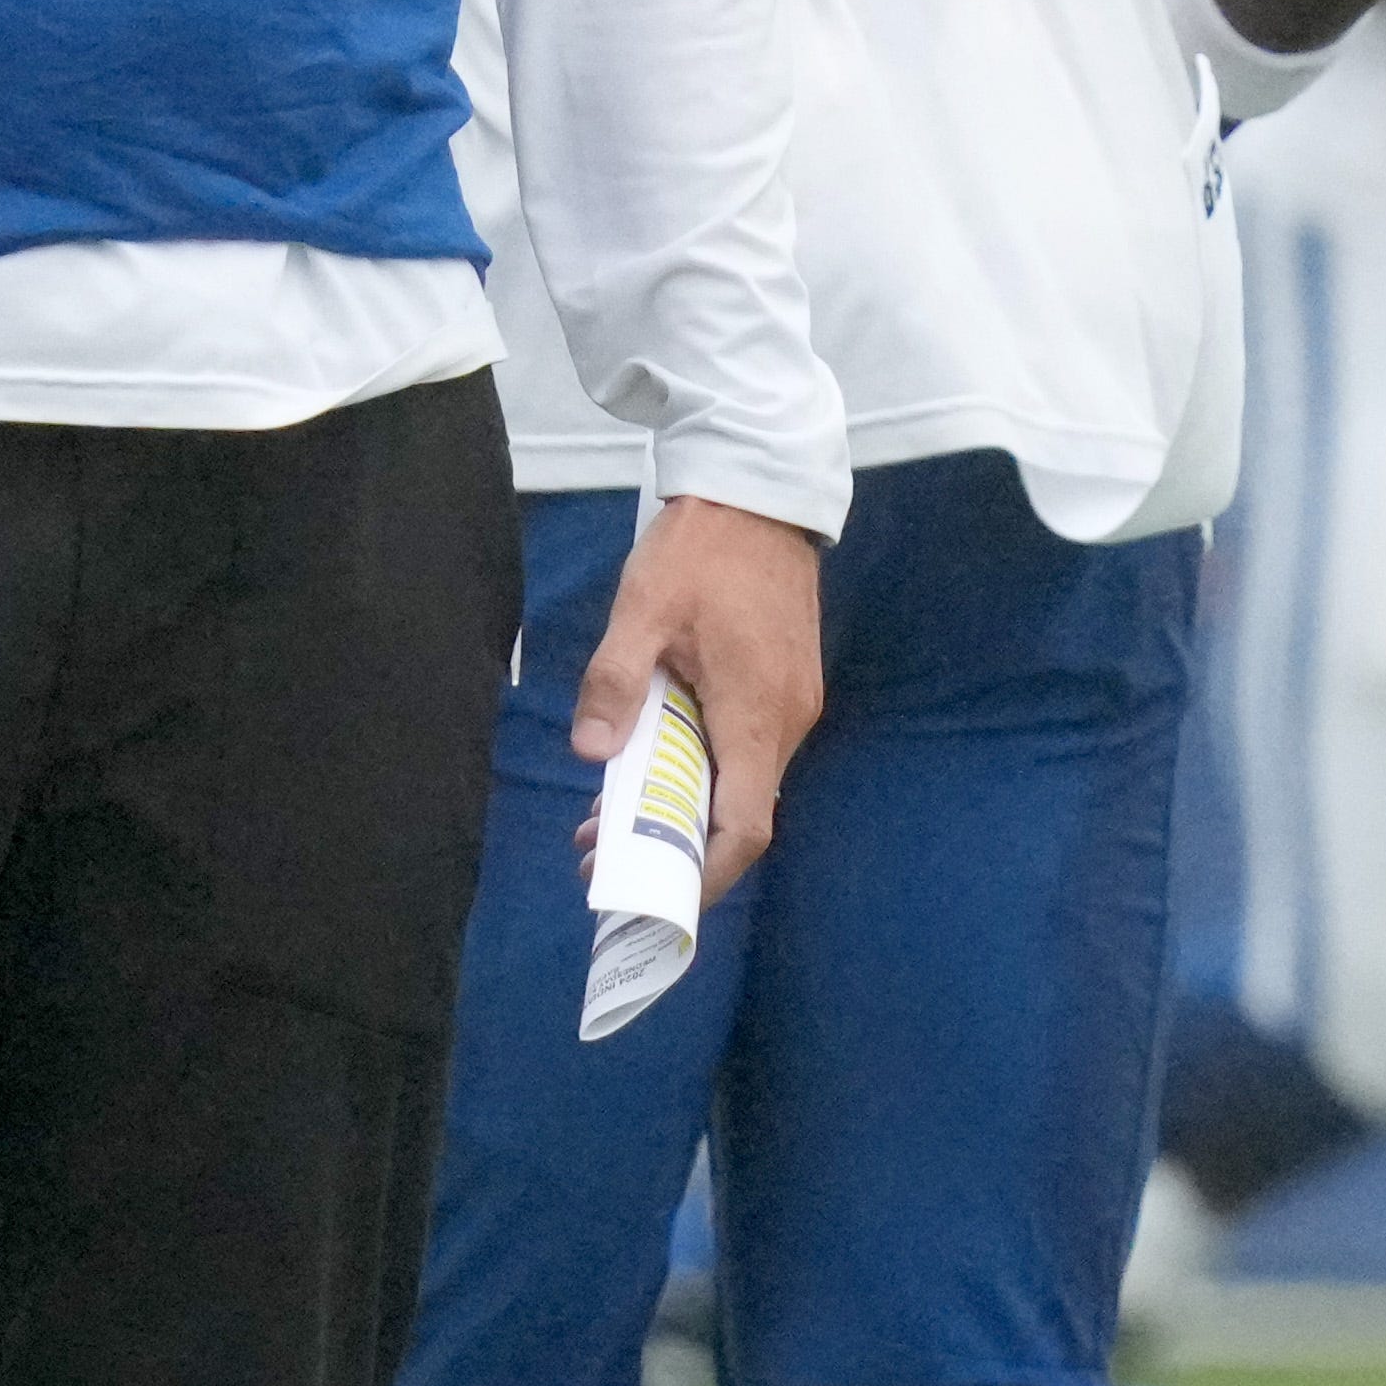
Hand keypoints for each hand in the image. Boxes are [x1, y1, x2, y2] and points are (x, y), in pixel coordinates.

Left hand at [575, 493, 825, 897]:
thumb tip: (592, 755)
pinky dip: (700, 770)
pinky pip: (746, 749)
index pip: (743, 827)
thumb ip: (616, 684)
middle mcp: (786, 722)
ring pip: (741, 782)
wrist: (760, 494)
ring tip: (607, 809)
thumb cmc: (702, 550)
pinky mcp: (787, 685)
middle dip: (671, 845)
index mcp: (755, 715)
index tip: (652, 892)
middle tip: (597, 848)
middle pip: (738, 813)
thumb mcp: (642, 610)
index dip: (703, 874)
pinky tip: (651, 758)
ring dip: (682, 806)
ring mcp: (793, 704)